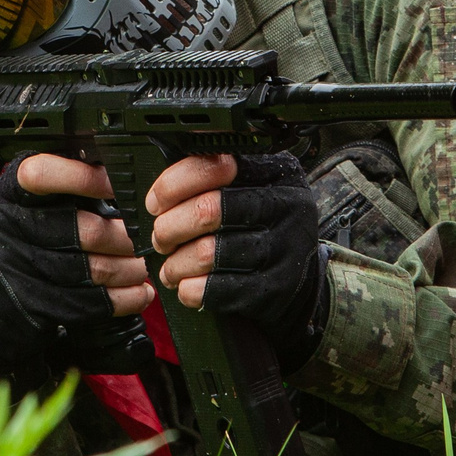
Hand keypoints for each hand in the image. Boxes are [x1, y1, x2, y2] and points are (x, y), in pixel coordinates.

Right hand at [0, 157, 149, 373]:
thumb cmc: (14, 243)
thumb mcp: (24, 206)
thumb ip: (62, 190)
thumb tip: (119, 179)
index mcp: (9, 193)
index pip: (41, 175)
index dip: (83, 177)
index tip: (116, 185)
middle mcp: (8, 227)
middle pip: (84, 229)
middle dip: (126, 236)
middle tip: (145, 237)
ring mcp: (19, 269)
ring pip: (93, 269)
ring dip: (130, 269)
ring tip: (143, 266)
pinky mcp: (33, 304)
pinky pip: (90, 302)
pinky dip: (123, 299)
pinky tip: (137, 294)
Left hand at [146, 151, 327, 360]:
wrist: (298, 279)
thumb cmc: (260, 229)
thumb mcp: (247, 192)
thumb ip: (210, 183)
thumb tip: (159, 197)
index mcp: (272, 171)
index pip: (213, 166)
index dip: (173, 185)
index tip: (156, 203)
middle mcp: (285, 205)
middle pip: (207, 210)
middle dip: (170, 228)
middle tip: (161, 239)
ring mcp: (283, 247)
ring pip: (208, 253)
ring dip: (177, 264)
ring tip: (170, 268)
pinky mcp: (275, 286)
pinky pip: (218, 289)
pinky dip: (191, 290)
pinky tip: (187, 286)